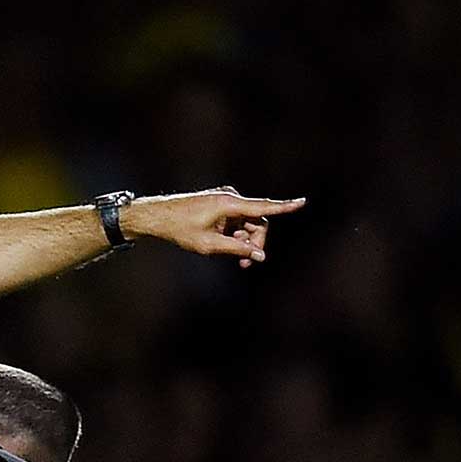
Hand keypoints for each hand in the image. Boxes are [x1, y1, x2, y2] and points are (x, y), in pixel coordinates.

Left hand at [127, 188, 305, 267]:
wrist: (157, 217)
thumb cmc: (180, 229)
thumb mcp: (209, 245)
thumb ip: (237, 250)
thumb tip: (260, 255)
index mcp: (229, 203)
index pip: (263, 207)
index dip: (284, 207)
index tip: (303, 201)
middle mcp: (230, 197)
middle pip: (257, 221)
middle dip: (255, 242)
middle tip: (245, 264)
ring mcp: (225, 200)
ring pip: (247, 222)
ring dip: (244, 241)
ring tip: (233, 258)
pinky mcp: (220, 204)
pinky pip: (237, 220)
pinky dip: (235, 234)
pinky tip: (223, 245)